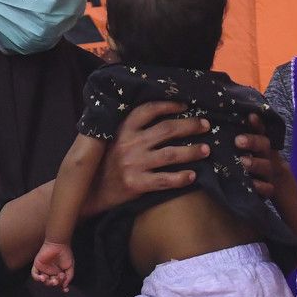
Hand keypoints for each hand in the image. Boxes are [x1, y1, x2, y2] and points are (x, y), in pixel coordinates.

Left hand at [32, 240, 75, 291]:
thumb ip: (69, 277)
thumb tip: (64, 286)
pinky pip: (34, 274)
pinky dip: (37, 278)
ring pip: (43, 280)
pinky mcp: (37, 265)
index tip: (65, 290)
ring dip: (46, 282)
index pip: (58, 283)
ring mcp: (43, 269)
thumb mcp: (70, 267)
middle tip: (57, 280)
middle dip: (55, 283)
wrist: (58, 244)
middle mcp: (50, 272)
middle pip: (51, 282)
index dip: (61, 287)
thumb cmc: (65, 254)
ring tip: (50, 279)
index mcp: (58, 272)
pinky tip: (42, 278)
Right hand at [88, 101, 207, 215]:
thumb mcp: (112, 139)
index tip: (185, 105)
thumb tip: (160, 114)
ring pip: (170, 154)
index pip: (148, 110)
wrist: (90, 191)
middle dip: (190, 125)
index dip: (169, 105)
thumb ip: (131, 128)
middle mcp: (129, 144)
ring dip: (192, 151)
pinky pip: (165, 180)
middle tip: (206, 125)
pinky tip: (193, 176)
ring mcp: (134, 164)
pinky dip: (181, 178)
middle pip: (166, 130)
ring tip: (206, 149)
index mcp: (123, 129)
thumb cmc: (105, 162)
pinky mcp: (137, 184)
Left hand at [236, 114, 275, 198]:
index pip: (260, 130)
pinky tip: (251, 184)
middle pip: (263, 145)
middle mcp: (266, 155)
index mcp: (260, 144)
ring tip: (243, 162)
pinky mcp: (268, 189)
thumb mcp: (244, 150)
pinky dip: (260, 186)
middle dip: (252, 142)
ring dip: (255, 163)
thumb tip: (220, 118)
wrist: (272, 184)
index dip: (257, 123)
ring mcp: (268, 172)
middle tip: (238, 140)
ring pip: (266, 166)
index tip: (250, 116)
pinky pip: (268, 188)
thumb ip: (238, 138)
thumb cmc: (249, 163)